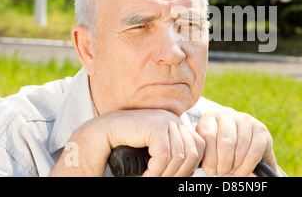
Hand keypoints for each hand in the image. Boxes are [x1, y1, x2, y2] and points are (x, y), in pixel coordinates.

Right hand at [50, 109, 204, 176]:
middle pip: (193, 153)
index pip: (199, 147)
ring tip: (151, 179)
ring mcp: (165, 121)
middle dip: (177, 174)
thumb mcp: (157, 152)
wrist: (102, 135)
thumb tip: (190, 174)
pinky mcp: (154, 126)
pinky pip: (164, 156)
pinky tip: (145, 176)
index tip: (172, 177)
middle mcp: (174, 120)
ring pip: (179, 157)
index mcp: (178, 125)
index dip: (189, 168)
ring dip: (165, 174)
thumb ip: (173, 157)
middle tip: (160, 180)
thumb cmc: (129, 146)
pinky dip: (155, 172)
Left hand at [196, 109, 280, 176]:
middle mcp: (228, 114)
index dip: (209, 158)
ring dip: (234, 167)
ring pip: (240, 150)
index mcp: (210, 117)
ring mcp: (246, 120)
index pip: (208, 136)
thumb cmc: (218, 147)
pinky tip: (241, 173)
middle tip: (221, 173)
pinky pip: (254, 154)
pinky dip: (246, 168)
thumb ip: (205, 154)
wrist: (242, 141)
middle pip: (225, 143)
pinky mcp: (261, 129)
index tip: (210, 171)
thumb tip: (209, 169)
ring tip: (231, 172)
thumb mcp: (208, 148)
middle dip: (223, 164)